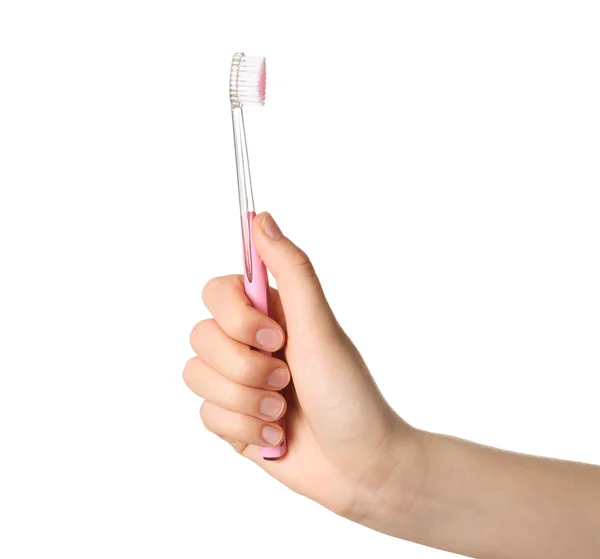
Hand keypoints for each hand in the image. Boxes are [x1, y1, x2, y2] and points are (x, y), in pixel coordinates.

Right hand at [184, 212, 420, 520]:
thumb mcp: (321, 328)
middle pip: (200, 336)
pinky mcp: (231, 417)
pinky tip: (276, 437)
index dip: (236, 318)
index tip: (276, 338)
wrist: (361, 468)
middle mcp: (249, 343)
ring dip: (246, 402)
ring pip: (197, 377)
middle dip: (245, 369)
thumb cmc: (350, 395)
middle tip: (286, 381)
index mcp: (270, 314)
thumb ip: (291, 271)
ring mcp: (238, 381)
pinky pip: (206, 415)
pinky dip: (244, 430)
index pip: (216, 291)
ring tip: (283, 414)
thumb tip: (262, 217)